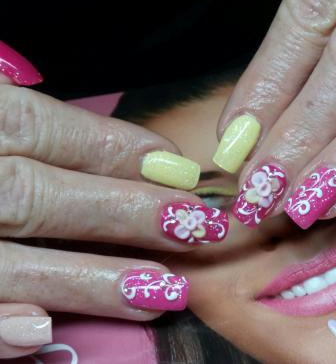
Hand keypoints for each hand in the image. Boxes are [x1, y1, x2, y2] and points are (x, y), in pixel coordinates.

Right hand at [0, 42, 229, 357]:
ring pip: (11, 258)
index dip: (121, 152)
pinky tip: (42, 333)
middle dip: (127, 214)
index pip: (52, 132)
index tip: (178, 171)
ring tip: (163, 293)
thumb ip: (27, 121)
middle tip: (198, 230)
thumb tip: (129, 153)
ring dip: (91, 279)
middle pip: (44, 194)